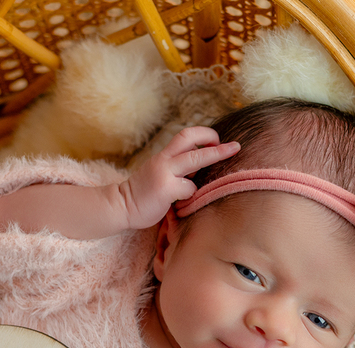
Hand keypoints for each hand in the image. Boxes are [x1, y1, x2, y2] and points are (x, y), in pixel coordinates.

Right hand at [117, 127, 239, 229]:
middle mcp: (164, 160)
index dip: (204, 135)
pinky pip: (190, 188)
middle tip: (234, 146)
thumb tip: (200, 168)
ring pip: (196, 159)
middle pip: (191, 139)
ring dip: (215, 156)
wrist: (120, 206)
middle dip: (216, 140)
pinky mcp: (165, 189)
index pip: (186, 136)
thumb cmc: (143, 194)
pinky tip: (187, 202)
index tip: (218, 141)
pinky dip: (193, 194)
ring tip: (230, 157)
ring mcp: (165, 173)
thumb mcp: (160, 175)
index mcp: (164, 156)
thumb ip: (178, 170)